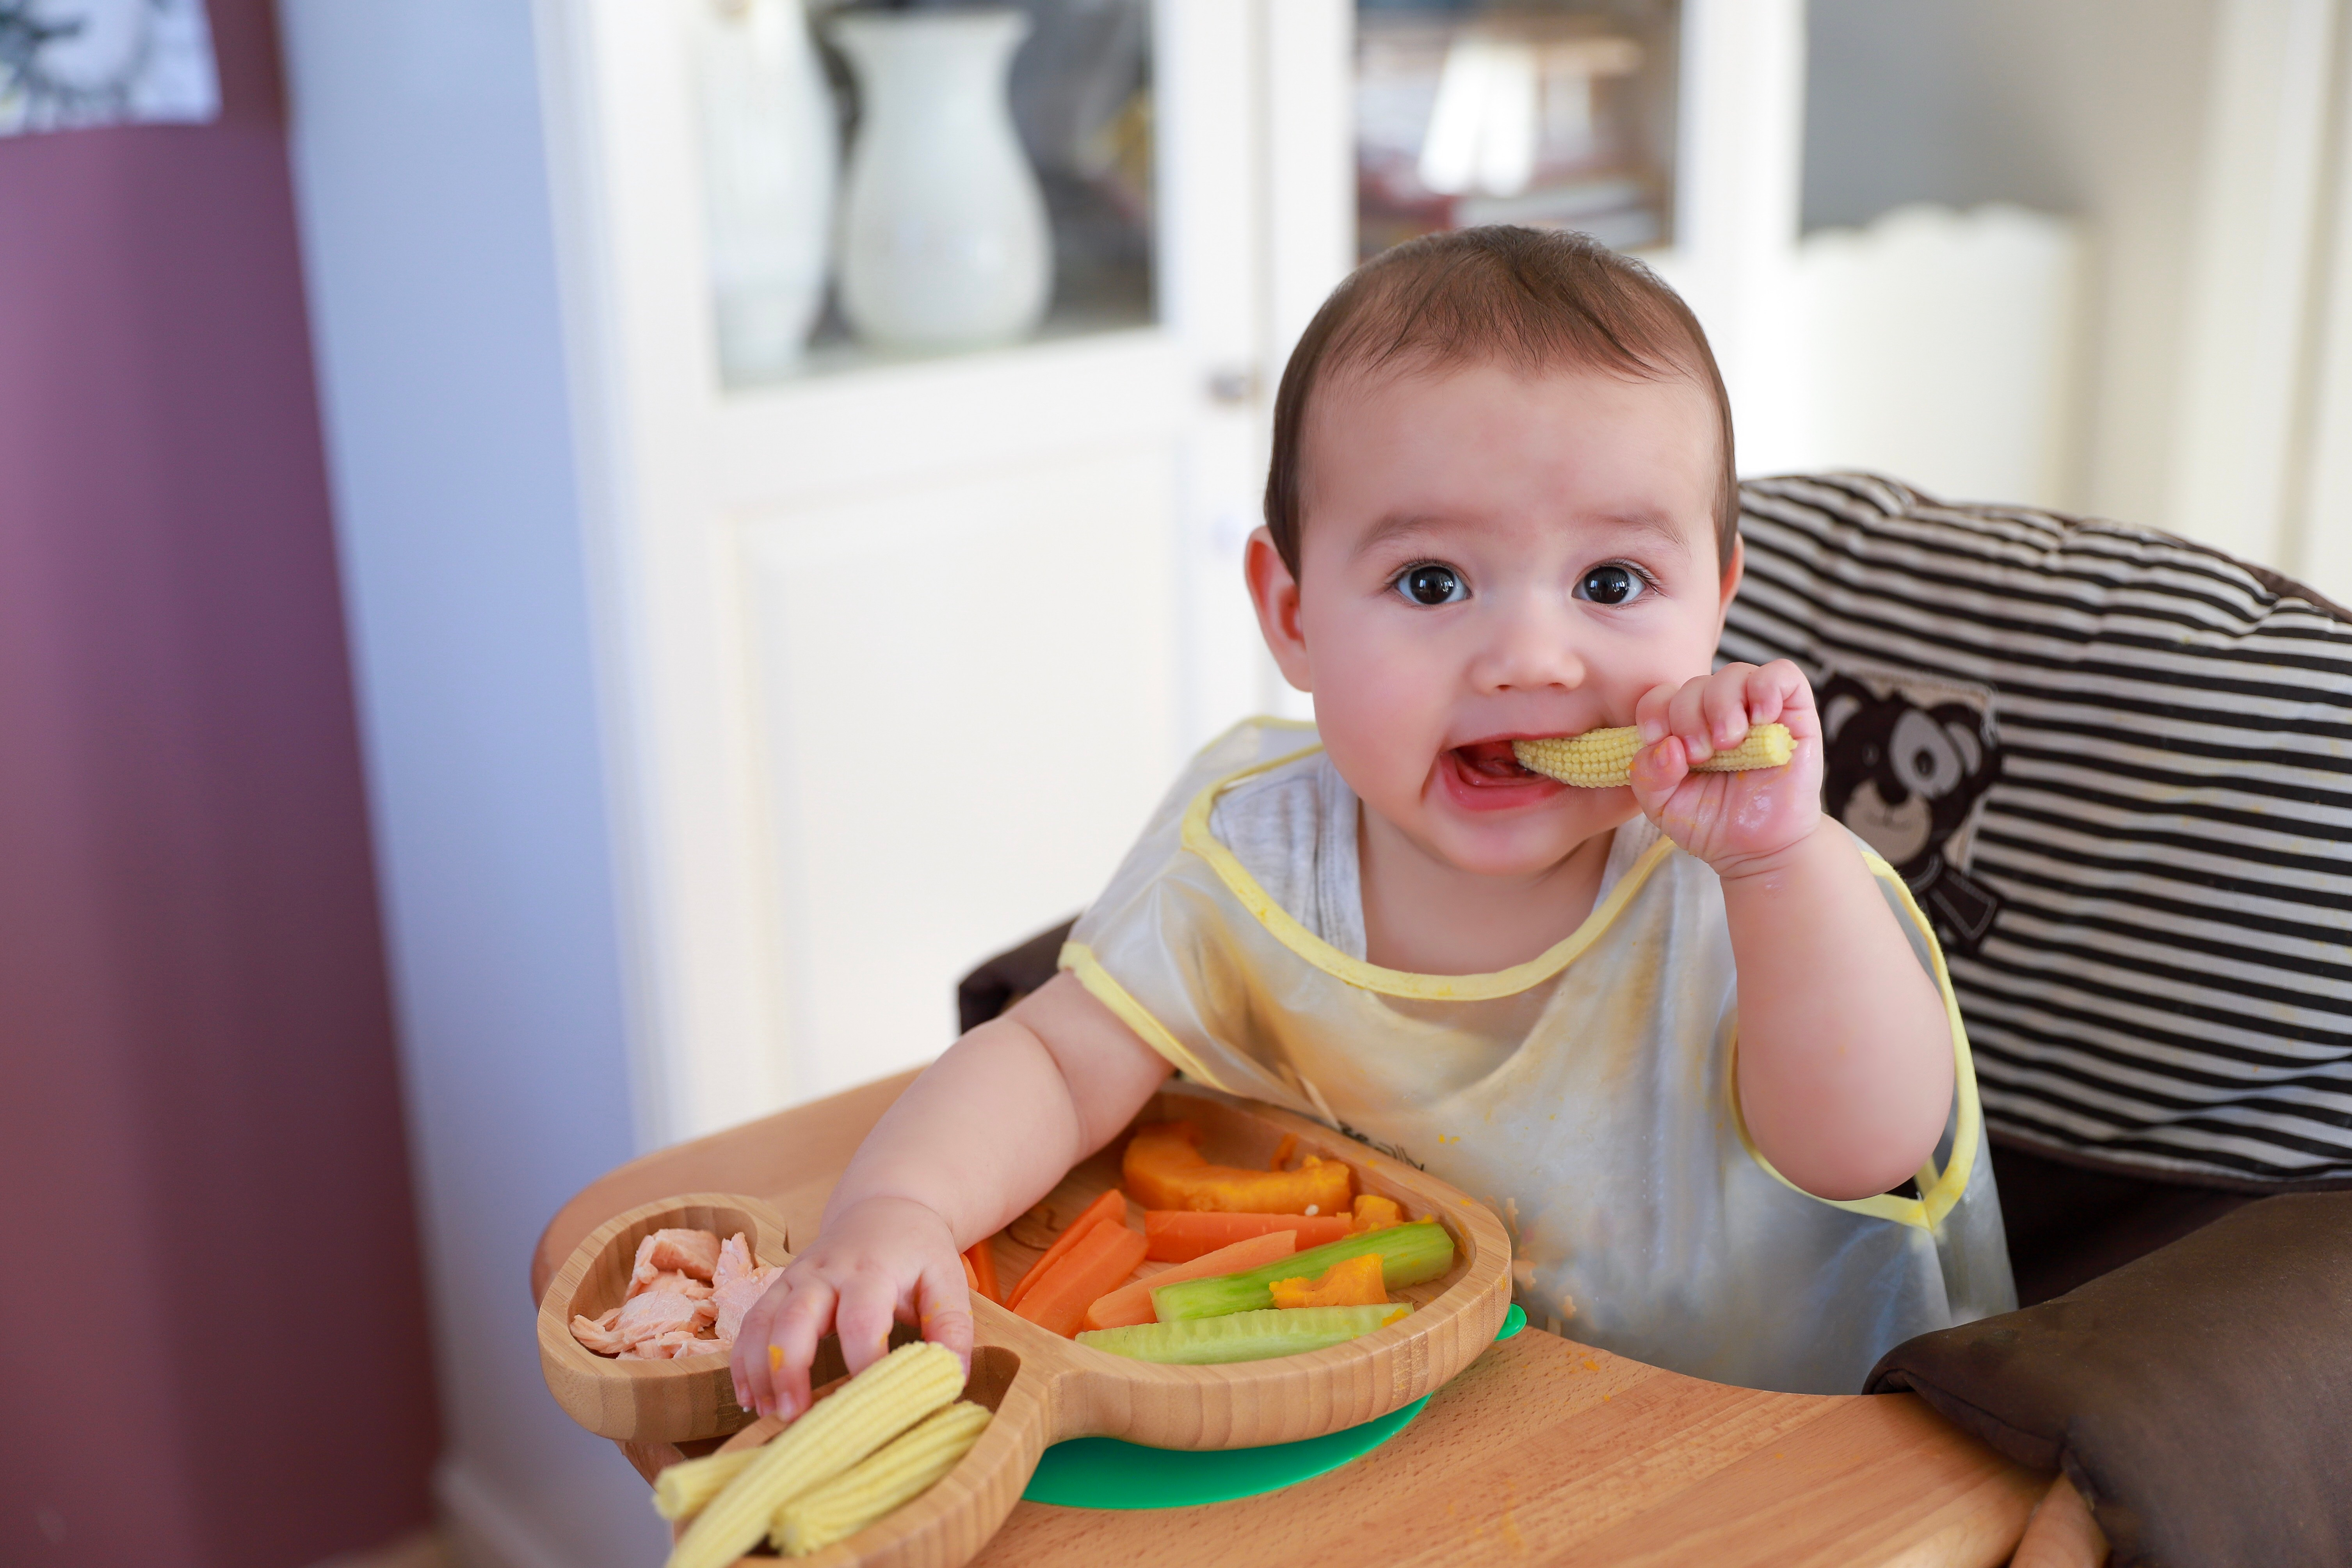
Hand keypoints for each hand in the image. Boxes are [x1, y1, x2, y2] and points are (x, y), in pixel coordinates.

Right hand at [727, 1195, 972, 1422]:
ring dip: (760, 1369)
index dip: (863, 1365)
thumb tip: (952, 1378)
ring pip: (764, 1321)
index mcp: (872, 1270)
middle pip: (796, 1318)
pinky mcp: (780, 1286)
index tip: (869, 1408)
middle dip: (790, 1368)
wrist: (885, 1206)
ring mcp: (797, 1277)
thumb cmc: (918, 1252)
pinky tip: (748, 1396)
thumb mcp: (946, 1280)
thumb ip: (951, 1328)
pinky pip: (752, 1323)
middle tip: (793, 1416)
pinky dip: (745, 1360)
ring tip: (766, 1413)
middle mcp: (826, 1272)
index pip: (861, 1321)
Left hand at [1627, 659, 1822, 873]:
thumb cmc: (1712, 822)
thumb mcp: (1663, 806)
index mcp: (1683, 726)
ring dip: (1722, 705)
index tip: (1662, 743)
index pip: (1662, 695)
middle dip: (1688, 717)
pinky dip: (1767, 687)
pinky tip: (1761, 718)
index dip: (1656, 712)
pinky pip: (1783, 674)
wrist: (1759, 848)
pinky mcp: (1794, 713)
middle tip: (1699, 755)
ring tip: (1728, 743)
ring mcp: (1756, 710)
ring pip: (1734, 674)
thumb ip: (1648, 775)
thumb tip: (1667, 744)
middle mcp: (1718, 712)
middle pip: (1695, 684)